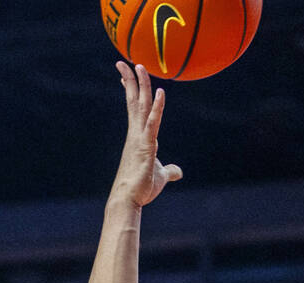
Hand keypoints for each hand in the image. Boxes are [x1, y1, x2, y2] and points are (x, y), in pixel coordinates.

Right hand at [113, 62, 181, 207]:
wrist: (130, 200)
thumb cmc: (142, 188)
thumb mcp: (160, 176)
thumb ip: (169, 170)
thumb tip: (178, 172)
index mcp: (137, 137)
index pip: (134, 108)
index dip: (130, 91)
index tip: (125, 75)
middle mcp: (136, 134)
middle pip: (135, 101)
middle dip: (131, 80)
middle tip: (125, 61)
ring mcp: (140, 138)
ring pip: (142, 106)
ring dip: (141, 85)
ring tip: (140, 66)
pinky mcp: (147, 147)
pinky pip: (153, 123)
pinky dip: (158, 107)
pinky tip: (161, 93)